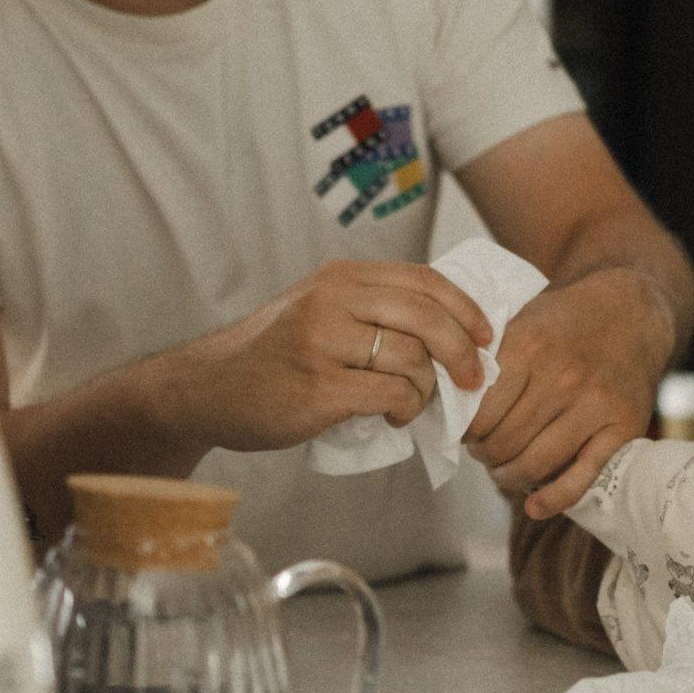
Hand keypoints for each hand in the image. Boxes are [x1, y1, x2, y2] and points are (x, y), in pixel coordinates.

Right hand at [167, 258, 490, 452]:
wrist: (207, 388)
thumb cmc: (271, 355)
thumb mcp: (316, 308)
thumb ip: (370, 308)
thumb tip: (449, 328)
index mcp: (339, 277)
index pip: (423, 281)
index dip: (465, 308)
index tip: (486, 335)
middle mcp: (331, 300)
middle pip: (426, 316)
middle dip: (462, 351)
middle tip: (474, 379)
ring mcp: (323, 342)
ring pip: (412, 360)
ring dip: (426, 390)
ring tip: (410, 404)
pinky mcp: (318, 387)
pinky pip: (390, 395)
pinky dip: (404, 409)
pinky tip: (391, 415)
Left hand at [466, 267, 674, 519]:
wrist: (632, 309)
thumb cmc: (567, 320)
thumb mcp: (523, 321)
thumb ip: (491, 359)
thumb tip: (453, 403)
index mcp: (530, 347)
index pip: (480, 413)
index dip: (466, 432)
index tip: (465, 433)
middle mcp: (562, 378)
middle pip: (503, 442)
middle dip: (485, 455)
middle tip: (483, 452)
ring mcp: (595, 405)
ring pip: (534, 463)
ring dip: (508, 476)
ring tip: (503, 470)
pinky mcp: (623, 426)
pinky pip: (582, 475)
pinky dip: (554, 498)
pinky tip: (535, 506)